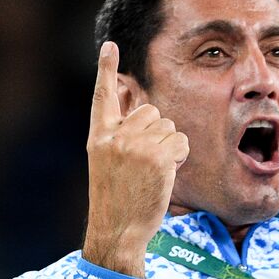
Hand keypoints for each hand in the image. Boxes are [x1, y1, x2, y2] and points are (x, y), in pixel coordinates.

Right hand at [82, 41, 189, 278]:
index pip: (103, 96)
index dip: (106, 69)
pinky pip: (180, 142)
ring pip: (168, 127)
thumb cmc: (117, 202)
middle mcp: (114, 136)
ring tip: (153, 173)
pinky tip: (165, 175)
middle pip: (150, 111)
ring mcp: (135, 145)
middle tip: (147, 163)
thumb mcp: (108, 164)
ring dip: (169, 148)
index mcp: (99, 136)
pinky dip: (179, 157)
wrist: (117, 231)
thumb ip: (122, 138)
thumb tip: (147, 115)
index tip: (110, 47)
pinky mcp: (157, 156)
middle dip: (157, 133)